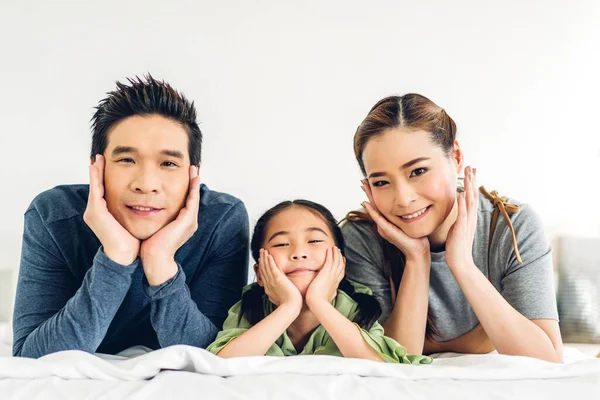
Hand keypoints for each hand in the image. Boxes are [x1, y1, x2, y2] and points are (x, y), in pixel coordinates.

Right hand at [83, 155, 139, 264]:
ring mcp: (93, 212)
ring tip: (98, 158)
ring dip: (95, 171)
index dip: (103, 177)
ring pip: (94, 186)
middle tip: (99, 156)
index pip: (102, 190)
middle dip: (97, 171)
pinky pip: (95, 191)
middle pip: (96, 186)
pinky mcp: (96, 212)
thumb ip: (132, 210)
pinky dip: (96, 179)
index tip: (106, 163)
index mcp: (102, 213)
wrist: (126, 255)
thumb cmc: (131, 240)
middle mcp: (94, 211)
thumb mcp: (131, 220)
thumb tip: (145, 202)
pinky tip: (97, 167)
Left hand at [140, 165, 200, 284]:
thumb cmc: (150, 246)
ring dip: (195, 182)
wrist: (154, 259)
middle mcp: (189, 221)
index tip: (185, 175)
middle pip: (193, 197)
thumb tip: (144, 208)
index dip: (187, 188)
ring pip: (194, 197)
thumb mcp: (154, 227)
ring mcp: (190, 221)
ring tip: (194, 169)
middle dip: (193, 182)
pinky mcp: (188, 220)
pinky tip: (193, 178)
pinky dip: (193, 188)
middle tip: (193, 168)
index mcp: (182, 223)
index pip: (186, 201)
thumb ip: (154, 217)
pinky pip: (192, 200)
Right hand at [258, 249, 302, 309]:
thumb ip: (275, 295)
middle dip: (261, 260)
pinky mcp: (277, 278)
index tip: (261, 261)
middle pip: (263, 269)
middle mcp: (268, 284)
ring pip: (266, 267)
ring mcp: (272, 281)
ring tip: (263, 250)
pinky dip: (269, 260)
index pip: (264, 275)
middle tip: (260, 252)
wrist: (290, 307)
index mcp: (268, 289)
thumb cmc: (288, 305)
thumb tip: (272, 295)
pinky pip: (272, 267)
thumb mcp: (278, 300)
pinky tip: (268, 255)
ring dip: (264, 257)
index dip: (262, 267)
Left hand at [305, 247, 344, 307]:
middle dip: (340, 258)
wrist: (318, 304)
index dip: (342, 266)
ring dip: (336, 254)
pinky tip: (330, 249)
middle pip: (340, 266)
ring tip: (335, 248)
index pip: (340, 273)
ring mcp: (331, 275)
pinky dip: (331, 255)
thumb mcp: (327, 298)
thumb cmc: (319, 303)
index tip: (342, 260)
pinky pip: (330, 261)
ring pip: (336, 262)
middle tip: (339, 251)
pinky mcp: (326, 273)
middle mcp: (335, 279)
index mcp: (335, 284)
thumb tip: (330, 295)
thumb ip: (328, 294)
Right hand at [361, 180, 428, 260]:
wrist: (417, 250)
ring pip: (373, 210)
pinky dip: (372, 212)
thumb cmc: (415, 236)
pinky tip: (367, 204)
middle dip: (368, 192)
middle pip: (373, 205)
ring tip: (363, 188)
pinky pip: (378, 219)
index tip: (369, 183)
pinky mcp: (387, 231)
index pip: (378, 204)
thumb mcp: (408, 222)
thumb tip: (408, 204)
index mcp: (386, 221)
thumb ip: (405, 214)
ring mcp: (383, 227)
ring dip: (368, 198)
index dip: (373, 194)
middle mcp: (382, 223)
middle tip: (362, 181)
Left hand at [445, 166, 478, 270]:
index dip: (471, 183)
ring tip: (468, 175)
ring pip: (470, 201)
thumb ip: (459, 216)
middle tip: (471, 166)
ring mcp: (467, 222)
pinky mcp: (461, 228)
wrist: (460, 261)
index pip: (471, 196)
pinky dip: (462, 203)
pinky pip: (463, 214)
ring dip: (469, 187)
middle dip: (472, 180)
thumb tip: (457, 207)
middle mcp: (471, 217)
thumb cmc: (456, 244)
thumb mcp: (457, 226)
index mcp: (470, 216)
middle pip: (473, 195)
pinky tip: (461, 194)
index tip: (470, 170)